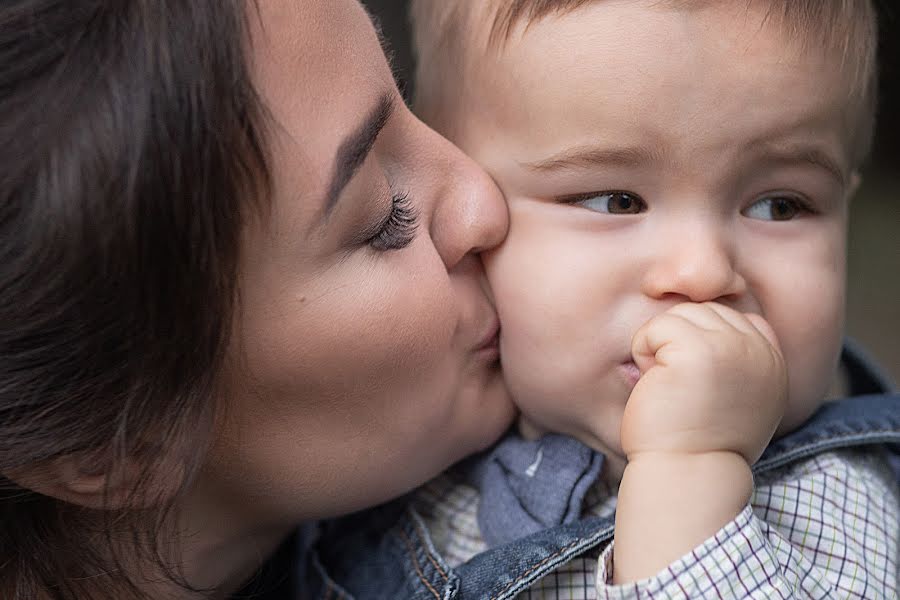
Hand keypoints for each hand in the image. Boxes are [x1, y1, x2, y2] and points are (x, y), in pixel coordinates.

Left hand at [620, 302, 786, 465]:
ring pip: (679, 315)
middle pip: (703, 311)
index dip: (702, 342)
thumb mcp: (737, 399)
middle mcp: (758, 350)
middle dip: (677, 342)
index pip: (733, 318)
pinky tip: (654, 384)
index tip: (694, 383)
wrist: (687, 476)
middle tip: (676, 386)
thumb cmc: (698, 443)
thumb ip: (736, 361)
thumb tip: (702, 322)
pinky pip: (656, 327)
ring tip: (666, 385)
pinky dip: (643, 352)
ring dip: (658, 347)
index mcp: (772, 361)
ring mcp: (730, 347)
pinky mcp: (697, 349)